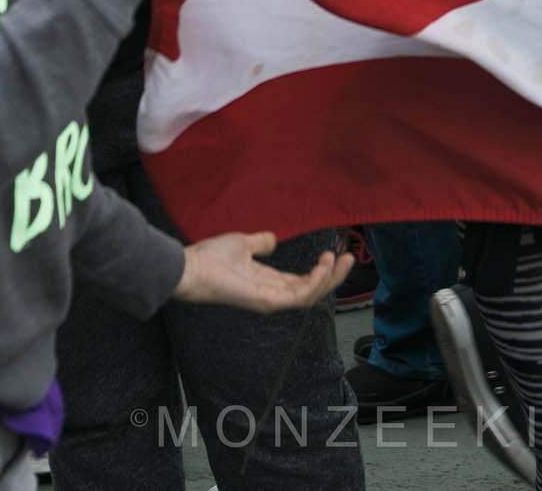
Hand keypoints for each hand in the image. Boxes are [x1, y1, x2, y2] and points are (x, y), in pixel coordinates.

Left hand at [173, 231, 354, 313]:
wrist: (192, 267)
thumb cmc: (211, 258)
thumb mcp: (243, 244)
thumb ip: (260, 243)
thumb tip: (273, 239)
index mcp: (269, 283)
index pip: (303, 283)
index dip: (322, 271)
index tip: (335, 253)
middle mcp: (273, 295)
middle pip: (312, 292)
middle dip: (333, 277)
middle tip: (348, 257)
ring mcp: (270, 301)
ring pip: (310, 296)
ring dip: (328, 279)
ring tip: (338, 259)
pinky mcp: (266, 302)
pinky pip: (299, 297)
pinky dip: (314, 283)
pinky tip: (324, 267)